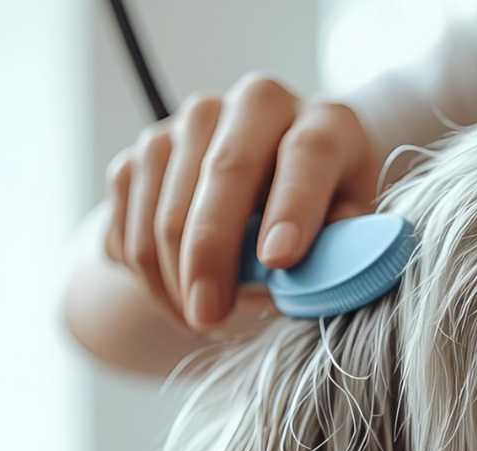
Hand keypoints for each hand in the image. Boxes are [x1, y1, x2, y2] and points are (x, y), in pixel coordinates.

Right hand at [101, 74, 379, 328]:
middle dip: (212, 252)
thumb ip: (339, 254)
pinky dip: (147, 274)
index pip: (309, 152)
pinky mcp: (145, 150)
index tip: (279, 260)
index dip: (293, 205)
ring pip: (168, 204)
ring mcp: (193, 121)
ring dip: (175, 277)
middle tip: (209, 315)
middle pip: (226, 169)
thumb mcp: (346, 237)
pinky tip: (177, 297)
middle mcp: (257, 104)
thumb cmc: (320, 224)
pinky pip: (130, 221)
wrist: (266, 200)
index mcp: (324, 121)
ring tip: (202, 320)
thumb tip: (325, 279)